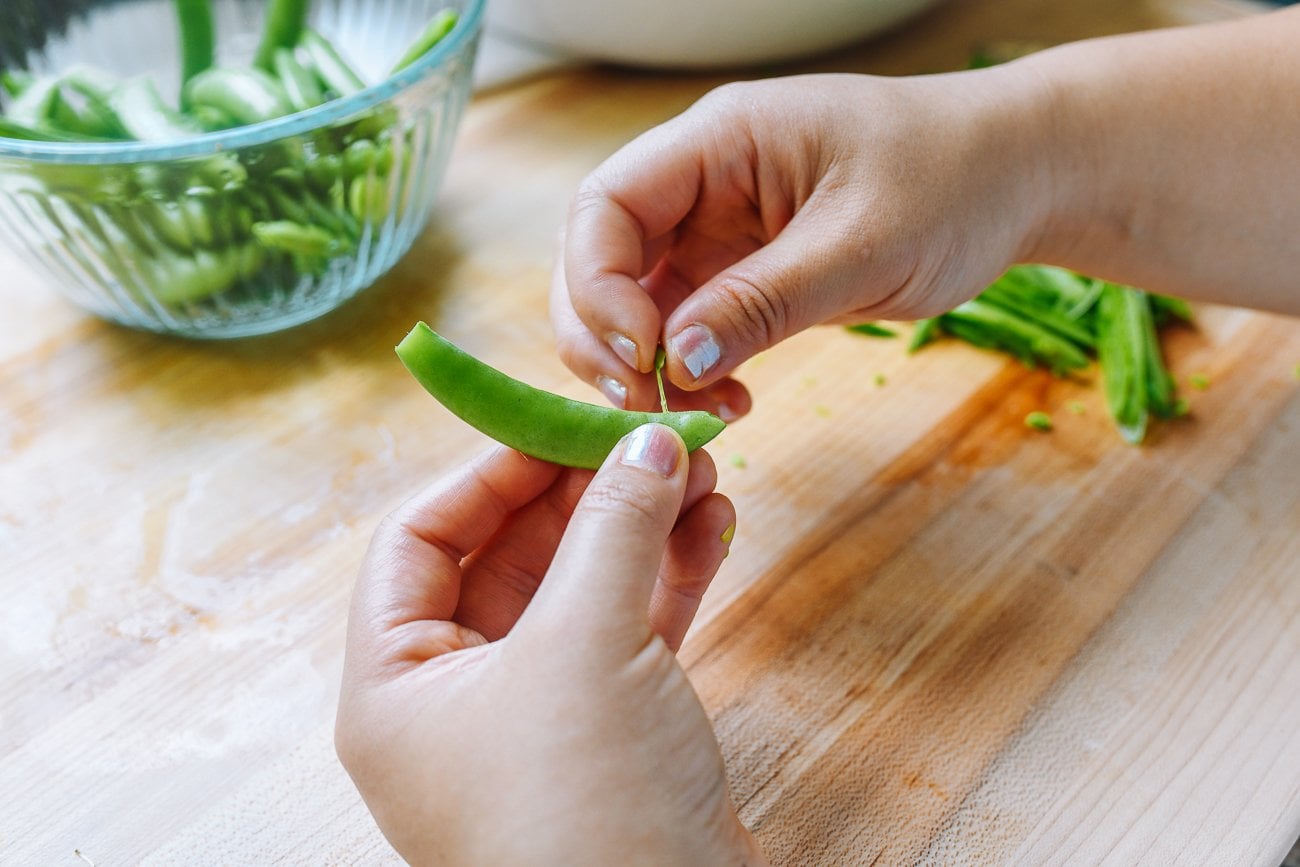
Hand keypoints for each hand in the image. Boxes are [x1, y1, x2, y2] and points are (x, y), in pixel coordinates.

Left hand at [335, 425, 765, 865]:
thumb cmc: (586, 812)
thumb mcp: (586, 647)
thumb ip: (612, 529)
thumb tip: (647, 442)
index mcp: (397, 685)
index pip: (419, 540)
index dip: (488, 471)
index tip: (560, 421)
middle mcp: (455, 700)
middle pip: (509, 556)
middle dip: (582, 492)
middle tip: (648, 439)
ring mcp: (536, 719)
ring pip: (579, 591)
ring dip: (637, 529)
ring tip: (700, 471)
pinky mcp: (608, 734)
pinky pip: (628, 633)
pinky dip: (669, 580)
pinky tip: (713, 529)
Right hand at [551, 69, 1049, 417]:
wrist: (1017, 179)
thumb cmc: (954, 181)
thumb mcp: (861, 245)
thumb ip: (763, 301)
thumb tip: (674, 362)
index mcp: (719, 140)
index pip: (606, 205)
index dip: (597, 282)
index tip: (641, 352)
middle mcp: (702, 180)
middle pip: (600, 256)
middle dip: (602, 333)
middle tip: (642, 402)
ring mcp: (718, 228)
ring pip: (635, 300)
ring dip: (644, 365)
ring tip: (691, 414)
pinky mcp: (743, 272)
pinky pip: (686, 325)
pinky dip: (688, 372)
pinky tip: (723, 403)